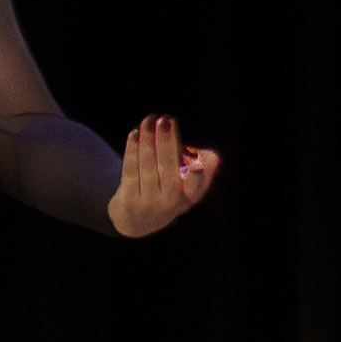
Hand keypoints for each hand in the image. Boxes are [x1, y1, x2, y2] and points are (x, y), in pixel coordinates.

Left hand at [108, 116, 222, 238]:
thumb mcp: (187, 186)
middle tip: (165, 120)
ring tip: (149, 120)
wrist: (136, 221)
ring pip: (147, 166)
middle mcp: (170, 203)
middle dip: (167, 143)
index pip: (197, 188)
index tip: (195, 168)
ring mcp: (148, 203)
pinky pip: (130, 170)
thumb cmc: (167, 192)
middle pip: (168, 169)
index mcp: (190, 198)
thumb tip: (211, 157)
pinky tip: (135, 133)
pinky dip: (133, 149)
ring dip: (148, 140)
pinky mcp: (129, 200)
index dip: (198, 180)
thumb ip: (200, 168)